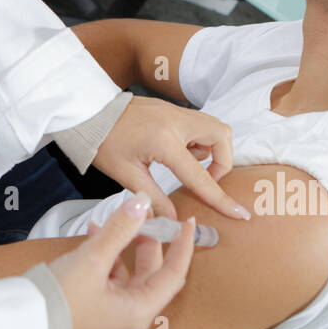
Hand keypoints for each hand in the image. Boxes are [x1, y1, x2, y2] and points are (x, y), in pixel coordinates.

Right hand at [47, 192, 195, 328]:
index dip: (182, 246)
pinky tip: (92, 241)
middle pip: (150, 274)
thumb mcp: (93, 258)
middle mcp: (129, 318)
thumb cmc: (59, 301)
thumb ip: (120, 229)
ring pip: (127, 277)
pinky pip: (109, 283)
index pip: (174, 274)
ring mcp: (111, 318)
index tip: (186, 224)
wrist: (23, 324)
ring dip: (120, 249)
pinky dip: (105, 261)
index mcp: (139, 310)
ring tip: (107, 226)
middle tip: (142, 219)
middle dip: (146, 243)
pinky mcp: (94, 313)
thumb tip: (140, 204)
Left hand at [93, 96, 248, 221]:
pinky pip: (197, 123)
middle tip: (203, 178)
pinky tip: (174, 151)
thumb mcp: (126, 175)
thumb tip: (173, 220)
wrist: (87, 112)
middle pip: (222, 136)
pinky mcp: (170, 108)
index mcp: (165, 142)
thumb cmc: (102, 142)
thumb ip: (154, 198)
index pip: (201, 176)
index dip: (221, 199)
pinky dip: (196, 139)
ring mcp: (174, 111)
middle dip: (222, 160)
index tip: (240, 213)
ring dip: (209, 148)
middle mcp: (176, 122)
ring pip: (213, 127)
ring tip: (183, 164)